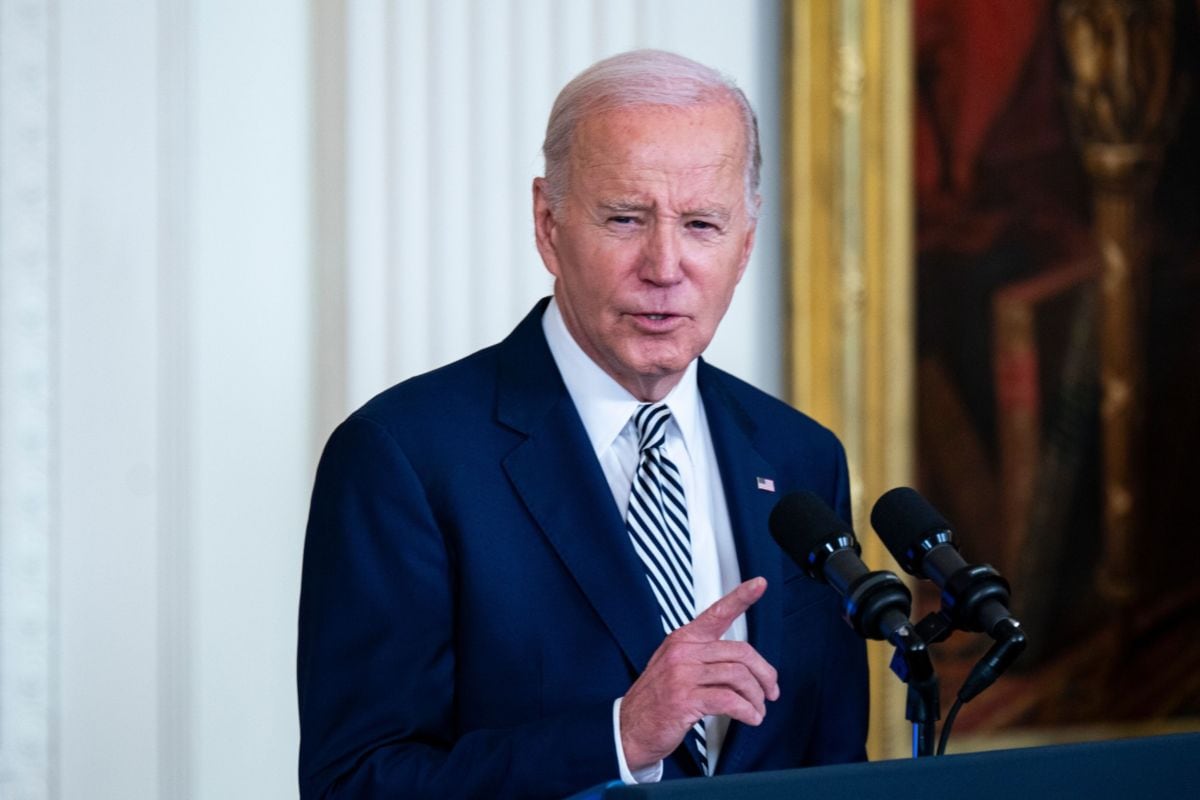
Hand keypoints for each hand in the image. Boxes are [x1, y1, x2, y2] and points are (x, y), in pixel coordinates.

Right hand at [619, 577, 779, 771]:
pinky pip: (729, 700)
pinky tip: (750, 718)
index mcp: (684, 639)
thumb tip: (746, 665)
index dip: (741, 597)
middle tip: (770, 691)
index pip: (717, 612)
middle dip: (764, 674)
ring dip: (756, 698)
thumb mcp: (677, 667)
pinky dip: (747, 711)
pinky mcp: (684, 699)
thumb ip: (706, 658)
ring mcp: (682, 675)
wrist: (629, 727)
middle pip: (741, 653)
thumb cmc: (657, 699)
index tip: (759, 584)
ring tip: (757, 709)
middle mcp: (683, 652)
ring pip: (738, 677)